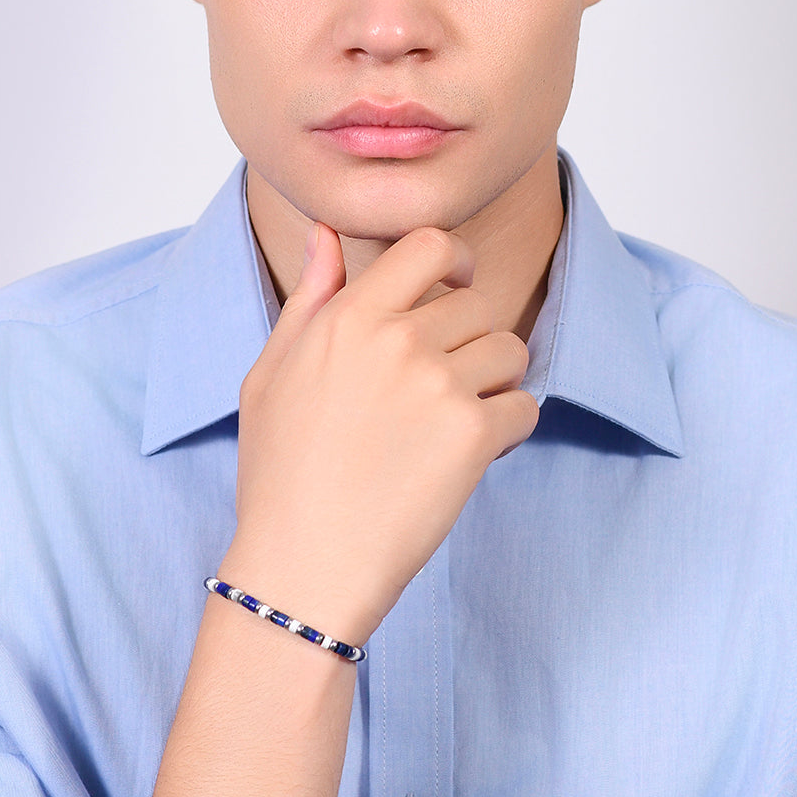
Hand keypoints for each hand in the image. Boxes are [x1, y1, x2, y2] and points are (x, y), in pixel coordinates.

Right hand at [224, 223, 538, 645]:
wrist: (301, 564)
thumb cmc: (280, 472)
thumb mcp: (271, 372)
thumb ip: (310, 296)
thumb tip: (325, 233)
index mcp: (350, 317)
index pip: (430, 244)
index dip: (456, 259)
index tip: (459, 283)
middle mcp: (399, 340)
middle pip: (479, 304)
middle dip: (471, 337)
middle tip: (443, 384)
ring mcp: (439, 386)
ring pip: (511, 351)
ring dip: (495, 380)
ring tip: (457, 419)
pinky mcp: (473, 436)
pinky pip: (525, 407)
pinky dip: (509, 428)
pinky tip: (472, 453)